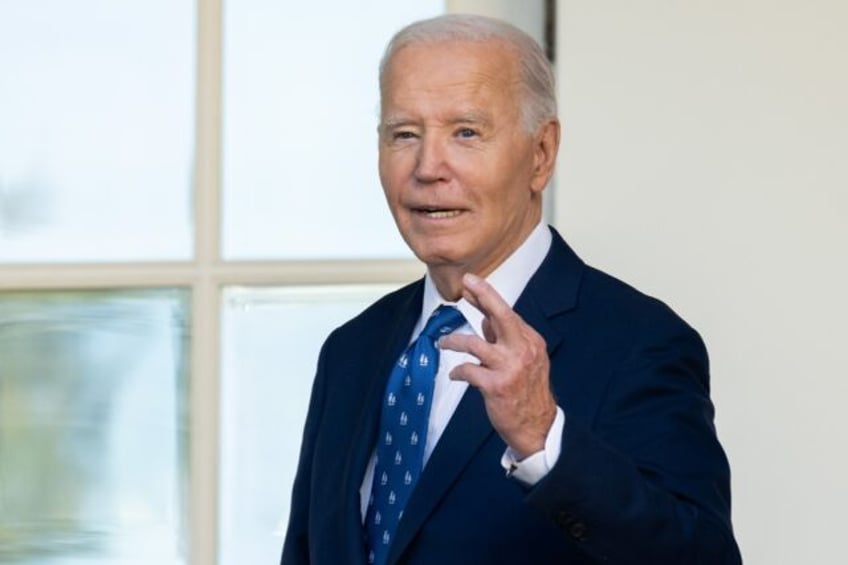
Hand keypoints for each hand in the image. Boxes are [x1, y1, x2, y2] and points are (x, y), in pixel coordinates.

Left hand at [438, 273, 556, 458]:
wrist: (538, 427)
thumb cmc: (527, 393)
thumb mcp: (524, 360)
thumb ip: (505, 339)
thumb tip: (484, 317)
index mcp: (531, 342)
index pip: (507, 314)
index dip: (486, 298)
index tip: (471, 284)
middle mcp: (522, 351)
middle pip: (501, 316)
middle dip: (483, 295)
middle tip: (467, 283)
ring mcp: (509, 368)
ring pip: (475, 343)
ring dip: (454, 341)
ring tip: (443, 343)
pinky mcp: (496, 386)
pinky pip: (468, 370)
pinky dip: (458, 371)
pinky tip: (455, 374)